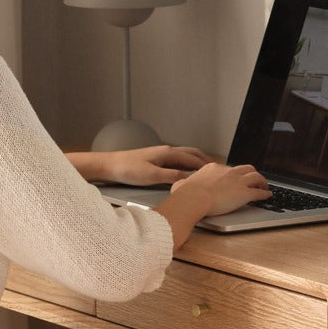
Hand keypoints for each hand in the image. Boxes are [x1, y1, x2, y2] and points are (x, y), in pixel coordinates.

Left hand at [67, 145, 213, 186]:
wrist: (110, 165)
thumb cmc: (128, 169)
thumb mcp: (152, 175)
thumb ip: (172, 175)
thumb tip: (190, 177)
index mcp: (167, 153)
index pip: (193, 159)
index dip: (206, 165)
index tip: (218, 171)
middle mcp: (166, 151)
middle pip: (191, 153)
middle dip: (205, 160)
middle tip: (217, 168)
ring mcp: (161, 155)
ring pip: (184, 156)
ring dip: (196, 161)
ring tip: (206, 168)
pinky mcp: (155, 160)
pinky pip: (177, 160)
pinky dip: (187, 164)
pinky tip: (187, 170)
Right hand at [154, 163, 270, 247]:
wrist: (194, 199)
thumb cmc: (186, 194)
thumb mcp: (181, 184)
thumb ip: (182, 183)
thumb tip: (179, 184)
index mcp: (214, 168)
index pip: (228, 169)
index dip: (234, 174)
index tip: (235, 178)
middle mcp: (228, 172)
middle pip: (246, 168)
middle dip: (252, 173)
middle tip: (254, 179)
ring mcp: (237, 181)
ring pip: (256, 177)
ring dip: (262, 182)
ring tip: (264, 186)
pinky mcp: (244, 193)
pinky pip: (258, 192)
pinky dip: (264, 194)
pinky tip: (267, 196)